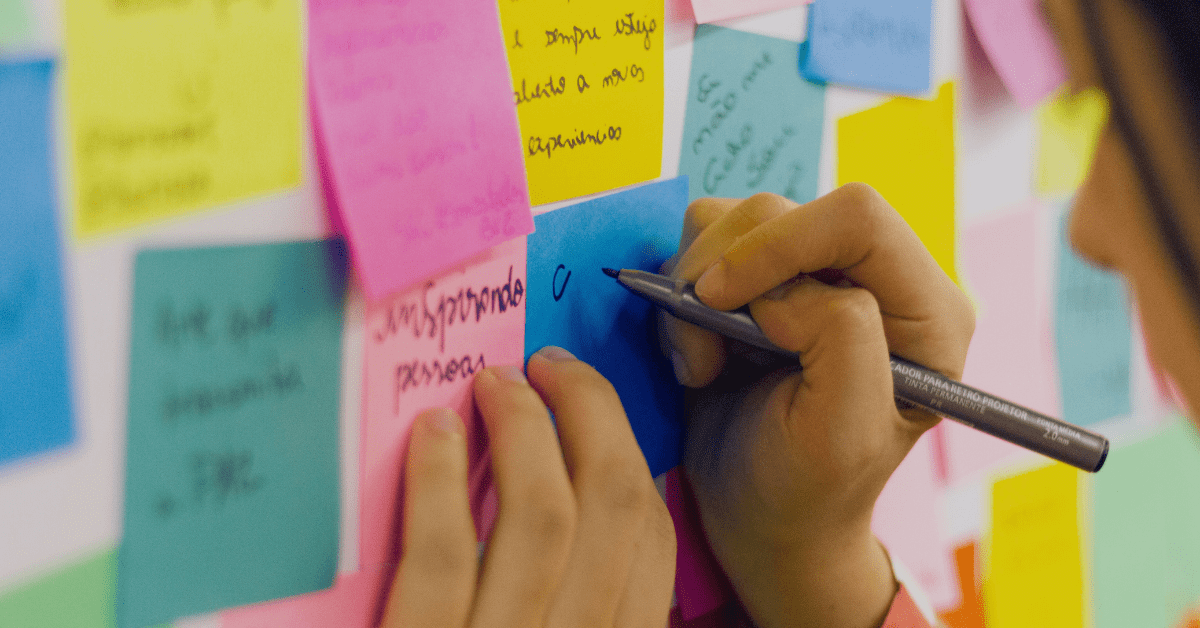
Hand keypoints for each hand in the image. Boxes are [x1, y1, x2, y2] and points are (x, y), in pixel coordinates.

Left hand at [380, 347, 675, 627]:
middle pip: (612, 507)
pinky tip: (432, 433)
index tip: (589, 406)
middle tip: (547, 367)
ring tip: (494, 383)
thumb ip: (568, 595)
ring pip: (541, 519)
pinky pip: (444, 557)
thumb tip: (565, 488)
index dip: (628, 455)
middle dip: (589, 412)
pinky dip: (439, 482)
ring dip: (522, 428)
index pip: (653, 541)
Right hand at [660, 186, 973, 627]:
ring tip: (702, 361)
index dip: (778, 243)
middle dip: (724, 271)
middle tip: (702, 350)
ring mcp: (813, 274)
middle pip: (784, 209)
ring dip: (695, 286)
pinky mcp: (762, 279)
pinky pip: (703, 241)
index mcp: (925, 311)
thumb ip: (839, 339)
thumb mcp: (841, 433)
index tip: (717, 299)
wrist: (762, 517)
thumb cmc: (807, 489)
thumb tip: (783, 290)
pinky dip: (681, 293)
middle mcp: (875, 278)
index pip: (857, 218)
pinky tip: (699, 352)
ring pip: (736, 218)